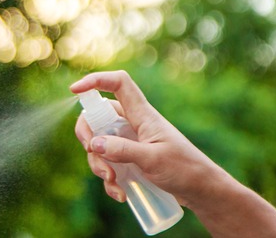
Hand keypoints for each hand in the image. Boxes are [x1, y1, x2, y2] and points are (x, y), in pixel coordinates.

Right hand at [71, 71, 275, 237]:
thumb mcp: (152, 160)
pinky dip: (109, 180)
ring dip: (99, 165)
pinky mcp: (130, 161)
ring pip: (99, 146)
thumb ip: (122, 150)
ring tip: (114, 184)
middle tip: (92, 154)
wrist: (201, 191)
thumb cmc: (184, 169)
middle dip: (88, 138)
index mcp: (142, 115)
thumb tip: (93, 143)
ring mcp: (130, 143)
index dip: (96, 80)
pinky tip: (121, 194)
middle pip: (98, 118)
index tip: (75, 90)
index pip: (118, 84)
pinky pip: (108, 165)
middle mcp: (133, 125)